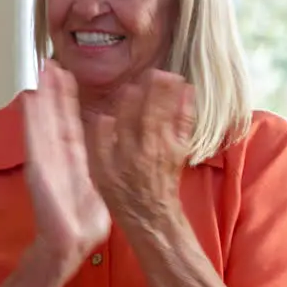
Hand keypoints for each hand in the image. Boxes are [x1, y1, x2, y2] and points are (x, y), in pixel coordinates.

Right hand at [24, 63, 110, 263]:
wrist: (69, 243)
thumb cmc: (82, 225)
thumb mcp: (97, 190)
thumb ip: (97, 172)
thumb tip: (111, 158)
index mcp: (74, 160)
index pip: (70, 123)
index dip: (67, 101)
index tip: (66, 78)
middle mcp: (58, 156)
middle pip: (54, 117)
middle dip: (52, 91)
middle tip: (50, 64)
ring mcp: (45, 159)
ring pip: (43, 121)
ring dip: (41, 97)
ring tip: (40, 72)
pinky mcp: (36, 167)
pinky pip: (34, 137)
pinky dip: (30, 117)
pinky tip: (28, 98)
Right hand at [85, 70, 193, 224]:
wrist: (148, 214)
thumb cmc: (119, 192)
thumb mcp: (99, 172)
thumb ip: (99, 143)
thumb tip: (101, 117)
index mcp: (123, 151)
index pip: (124, 119)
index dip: (128, 101)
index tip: (129, 85)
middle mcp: (145, 147)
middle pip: (150, 113)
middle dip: (154, 92)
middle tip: (156, 71)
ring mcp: (165, 148)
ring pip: (168, 117)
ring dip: (171, 96)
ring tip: (172, 76)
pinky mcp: (179, 150)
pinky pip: (184, 126)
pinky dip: (187, 109)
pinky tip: (188, 93)